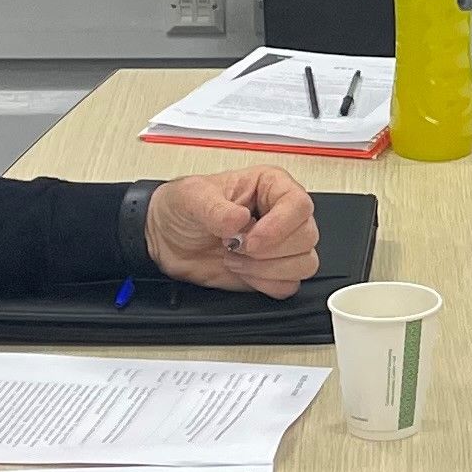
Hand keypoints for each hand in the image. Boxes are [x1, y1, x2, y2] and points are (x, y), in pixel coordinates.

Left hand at [151, 170, 318, 295]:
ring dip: (267, 269)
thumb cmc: (181, 209)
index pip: (299, 205)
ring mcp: (280, 245)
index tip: (251, 239)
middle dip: (269, 250)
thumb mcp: (191, 197)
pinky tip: (243, 272)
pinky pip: (289, 285)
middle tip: (235, 247)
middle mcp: (281, 214)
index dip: (280, 226)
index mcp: (270, 186)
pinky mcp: (273, 271)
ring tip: (235, 259)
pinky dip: (265, 284)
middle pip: (306, 237)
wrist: (164, 239)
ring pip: (304, 264)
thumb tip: (239, 219)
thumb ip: (215, 208)